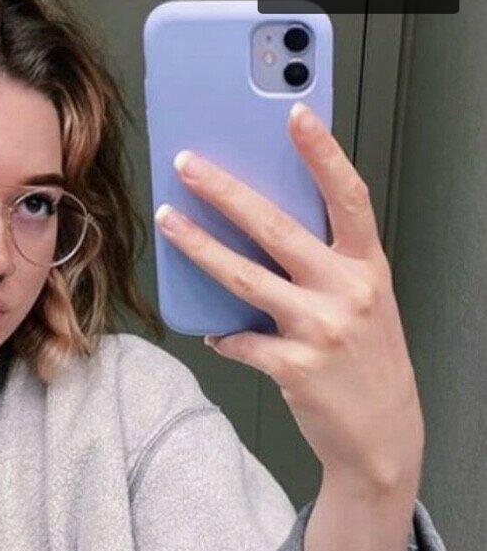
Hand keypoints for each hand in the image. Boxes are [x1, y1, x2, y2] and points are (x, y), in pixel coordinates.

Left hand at [154, 103, 423, 494]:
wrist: (382, 435)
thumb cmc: (368, 362)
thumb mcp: (364, 303)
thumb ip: (326, 267)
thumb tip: (261, 234)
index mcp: (367, 268)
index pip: (348, 198)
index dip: (322, 154)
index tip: (294, 115)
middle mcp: (348, 292)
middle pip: (277, 228)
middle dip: (226, 191)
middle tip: (188, 165)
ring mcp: (321, 329)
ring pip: (245, 278)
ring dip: (200, 247)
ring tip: (169, 222)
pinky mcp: (295, 366)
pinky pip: (241, 341)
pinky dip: (223, 335)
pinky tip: (214, 332)